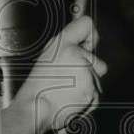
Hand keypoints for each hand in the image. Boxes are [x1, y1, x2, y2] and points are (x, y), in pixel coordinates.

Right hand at [18, 16, 107, 131]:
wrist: (36, 109)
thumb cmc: (38, 86)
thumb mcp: (48, 56)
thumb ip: (68, 47)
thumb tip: (84, 43)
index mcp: (62, 44)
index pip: (86, 24)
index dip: (89, 35)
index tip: (85, 43)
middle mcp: (77, 56)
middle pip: (97, 59)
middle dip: (87, 68)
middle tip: (67, 76)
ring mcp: (86, 75)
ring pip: (95, 78)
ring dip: (85, 84)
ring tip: (67, 88)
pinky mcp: (92, 91)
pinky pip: (95, 93)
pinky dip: (86, 96)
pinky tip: (71, 97)